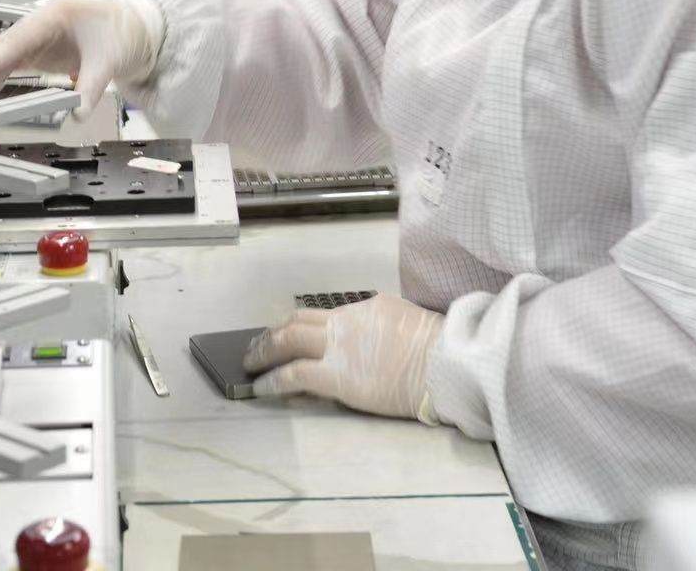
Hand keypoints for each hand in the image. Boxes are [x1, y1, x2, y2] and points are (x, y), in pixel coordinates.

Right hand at [0, 0, 161, 119]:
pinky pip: (17, 64)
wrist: (139, 30)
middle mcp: (43, 22)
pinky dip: (5, 77)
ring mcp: (41, 36)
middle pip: (6, 44)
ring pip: (7, 54)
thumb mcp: (110, 61)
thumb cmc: (126, 32)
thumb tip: (77, 112)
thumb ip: (91, 88)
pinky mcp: (43, 51)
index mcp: (57, 14)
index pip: (20, 36)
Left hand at [244, 292, 443, 421]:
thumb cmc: (438, 350)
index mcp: (366, 308)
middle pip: (297, 321)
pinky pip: (293, 375)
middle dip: (273, 333)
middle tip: (258, 344)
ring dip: (264, 352)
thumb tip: (372, 341)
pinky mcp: (336, 375)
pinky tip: (260, 387)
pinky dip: (271, 380)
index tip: (287, 334)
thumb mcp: (408, 323)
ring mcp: (339, 347)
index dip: (300, 326)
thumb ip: (383, 328)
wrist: (445, 363)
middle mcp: (346, 321)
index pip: (323, 315)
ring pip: (288, 340)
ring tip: (250, 364)